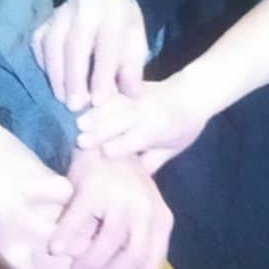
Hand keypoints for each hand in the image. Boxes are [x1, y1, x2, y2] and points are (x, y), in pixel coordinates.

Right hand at [32, 0, 146, 111]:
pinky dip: (43, 63)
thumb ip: (131, 71)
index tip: (98, 102)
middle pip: (75, 45)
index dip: (101, 76)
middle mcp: (85, 9)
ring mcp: (62, 12)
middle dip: (74, 78)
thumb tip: (129, 96)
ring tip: (62, 98)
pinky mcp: (46, 20)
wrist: (107, 1)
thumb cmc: (123, 31)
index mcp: (114, 15)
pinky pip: (39, 41)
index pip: (106, 48)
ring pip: (53, 43)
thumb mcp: (136, 47)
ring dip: (56, 74)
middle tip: (75, 106)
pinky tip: (52, 81)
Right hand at [50, 148, 172, 268]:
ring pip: (106, 247)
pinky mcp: (96, 186)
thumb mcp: (130, 221)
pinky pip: (79, 223)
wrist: (103, 139)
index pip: (152, 268)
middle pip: (130, 264)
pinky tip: (56, 249)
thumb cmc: (116, 186)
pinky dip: (67, 239)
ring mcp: (122, 198)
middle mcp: (147, 211)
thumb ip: (126, 257)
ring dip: (88, 266)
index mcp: (159, 222)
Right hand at [75, 74, 209, 173]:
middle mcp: (147, 109)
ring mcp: (136, 95)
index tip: (105, 152)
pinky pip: (111, 92)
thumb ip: (150, 162)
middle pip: (121, 119)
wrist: (193, 93)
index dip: (123, 144)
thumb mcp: (171, 149)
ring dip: (94, 112)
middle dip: (101, 129)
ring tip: (76, 122)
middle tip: (79, 141)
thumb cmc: (182, 129)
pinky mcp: (129, 86)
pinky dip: (95, 98)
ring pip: (112, 103)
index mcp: (159, 127)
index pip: (138, 137)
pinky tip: (80, 105)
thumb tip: (128, 182)